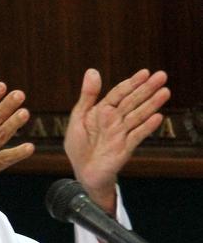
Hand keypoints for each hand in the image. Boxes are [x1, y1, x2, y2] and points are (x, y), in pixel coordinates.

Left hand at [64, 69, 169, 212]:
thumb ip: (87, 96)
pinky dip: (146, 127)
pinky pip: (136, 136)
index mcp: (103, 111)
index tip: (145, 72)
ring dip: (151, 104)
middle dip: (146, 89)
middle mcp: (115, 120)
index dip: (131, 83)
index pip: (120, 93)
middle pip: (132, 101)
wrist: (82, 171)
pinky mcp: (125, 148)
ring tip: (165, 92)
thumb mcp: (78, 117)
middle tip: (162, 75)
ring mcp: (121, 133)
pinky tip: (158, 117)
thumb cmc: (79, 145)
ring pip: (138, 116)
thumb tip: (92, 70)